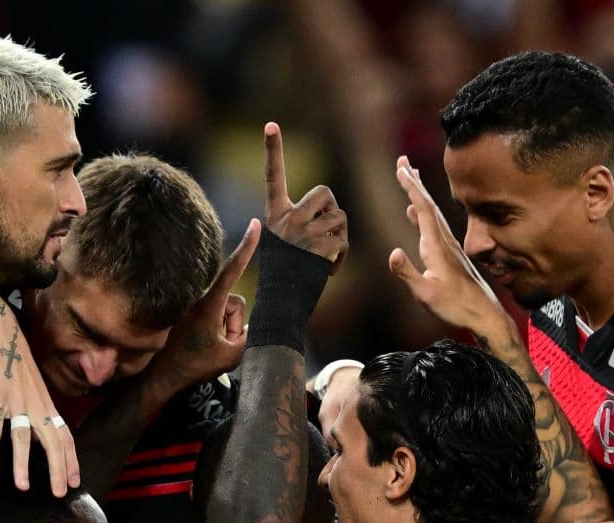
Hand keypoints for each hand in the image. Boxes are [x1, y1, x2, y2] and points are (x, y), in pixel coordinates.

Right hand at [0, 309, 78, 495]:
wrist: (0, 331)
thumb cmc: (15, 359)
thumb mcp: (32, 386)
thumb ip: (37, 408)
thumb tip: (39, 431)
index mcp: (46, 404)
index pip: (65, 436)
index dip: (71, 459)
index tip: (75, 482)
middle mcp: (37, 405)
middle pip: (53, 442)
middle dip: (58, 469)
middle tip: (59, 494)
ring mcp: (17, 401)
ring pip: (24, 438)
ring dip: (23, 464)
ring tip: (23, 487)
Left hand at [156, 219, 260, 386]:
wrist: (162, 377)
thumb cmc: (194, 366)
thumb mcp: (231, 356)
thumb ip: (249, 337)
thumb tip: (249, 328)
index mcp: (209, 303)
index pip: (233, 269)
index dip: (247, 247)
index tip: (256, 225)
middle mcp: (200, 299)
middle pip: (235, 303)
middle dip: (234, 326)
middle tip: (218, 346)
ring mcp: (194, 306)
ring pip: (226, 311)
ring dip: (225, 330)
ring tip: (208, 347)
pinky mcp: (191, 313)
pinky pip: (215, 316)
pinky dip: (216, 331)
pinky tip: (201, 345)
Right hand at [262, 122, 347, 269]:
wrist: (280, 305)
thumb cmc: (284, 277)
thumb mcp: (282, 242)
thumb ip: (297, 222)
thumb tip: (329, 213)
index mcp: (274, 215)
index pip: (273, 177)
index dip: (272, 151)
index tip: (270, 125)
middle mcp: (285, 219)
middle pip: (325, 193)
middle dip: (333, 210)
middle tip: (326, 231)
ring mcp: (301, 232)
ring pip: (339, 217)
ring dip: (340, 236)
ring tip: (325, 255)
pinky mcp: (317, 247)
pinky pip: (343, 240)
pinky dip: (341, 256)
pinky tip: (328, 269)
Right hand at [388, 157, 519, 351]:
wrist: (483, 314)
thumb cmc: (455, 306)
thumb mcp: (426, 294)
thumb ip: (408, 274)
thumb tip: (393, 253)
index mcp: (436, 246)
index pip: (423, 210)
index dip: (411, 188)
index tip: (401, 169)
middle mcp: (444, 241)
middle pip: (428, 204)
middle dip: (414, 182)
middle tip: (402, 160)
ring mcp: (448, 246)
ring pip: (432, 212)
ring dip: (419, 194)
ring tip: (410, 177)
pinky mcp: (450, 253)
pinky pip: (433, 225)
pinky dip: (422, 213)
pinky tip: (414, 213)